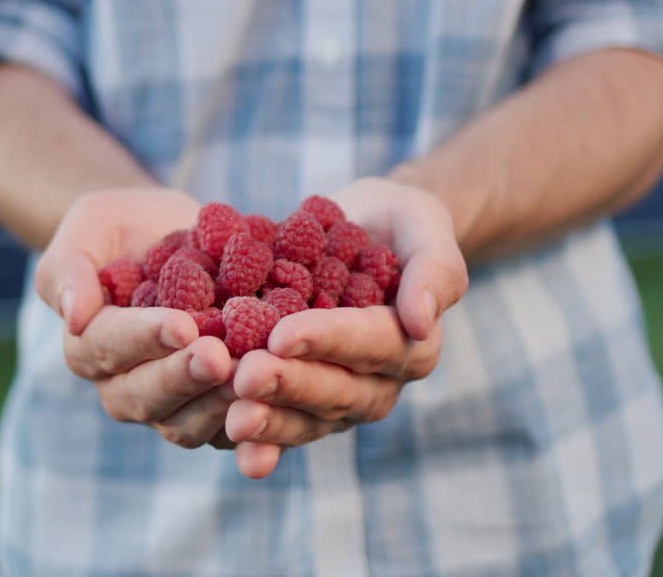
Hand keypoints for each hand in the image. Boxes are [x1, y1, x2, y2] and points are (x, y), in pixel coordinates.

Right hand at [35, 188, 236, 448]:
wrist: (173, 235)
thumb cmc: (123, 226)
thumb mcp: (90, 225)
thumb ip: (70, 268)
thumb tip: (74, 316)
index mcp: (88, 344)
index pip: (109, 347)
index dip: (145, 338)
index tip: (183, 324)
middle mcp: (123, 385)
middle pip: (145, 396)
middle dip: (184, 377)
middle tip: (219, 357)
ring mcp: (168, 404)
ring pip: (185, 424)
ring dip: (218, 406)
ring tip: (252, 380)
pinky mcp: (210, 409)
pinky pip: (227, 430)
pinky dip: (251, 425)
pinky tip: (278, 407)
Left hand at [227, 178, 467, 477]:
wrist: (361, 234)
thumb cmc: (397, 223)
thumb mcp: (423, 223)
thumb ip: (435, 268)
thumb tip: (422, 321)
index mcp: (413, 343)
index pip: (370, 343)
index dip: (327, 339)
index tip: (282, 335)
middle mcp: (380, 382)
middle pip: (335, 389)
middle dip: (288, 384)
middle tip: (244, 375)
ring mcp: (341, 401)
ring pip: (306, 418)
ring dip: (268, 419)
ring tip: (231, 417)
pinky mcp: (306, 408)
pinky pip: (282, 426)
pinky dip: (257, 439)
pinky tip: (227, 438)